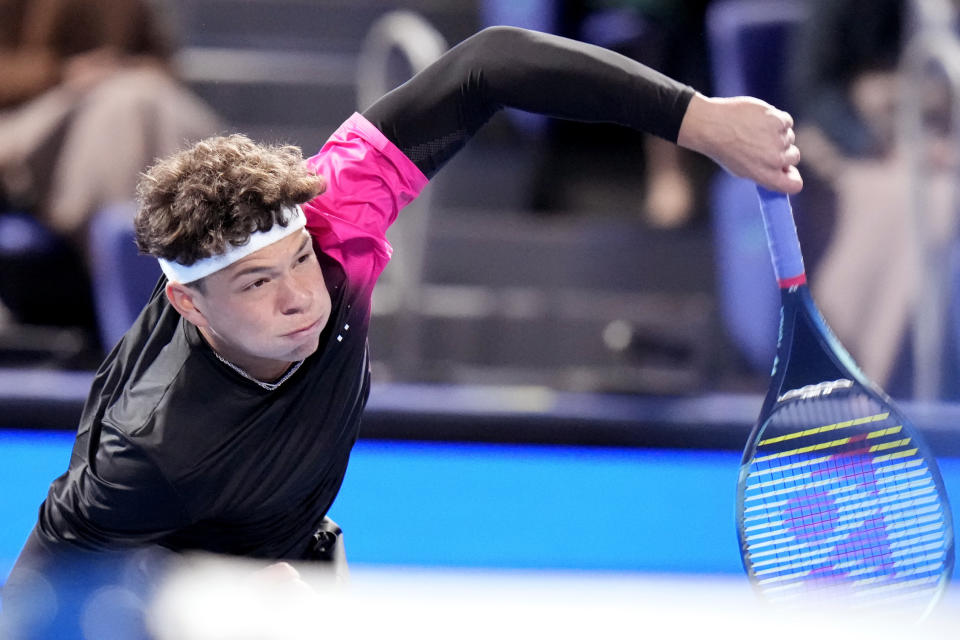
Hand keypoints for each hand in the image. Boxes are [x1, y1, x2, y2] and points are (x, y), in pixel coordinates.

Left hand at [677, 93, 801, 193]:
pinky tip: (760, 120)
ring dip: (778, 134)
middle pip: (794, 157)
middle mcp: (775, 160)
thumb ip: (765, 173)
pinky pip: (787, 122)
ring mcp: (778, 140)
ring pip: (790, 137)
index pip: (795, 185)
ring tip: (756, 131)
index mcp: (766, 176)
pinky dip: (777, 120)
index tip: (788, 170)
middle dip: (783, 151)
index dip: (792, 177)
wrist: (711, 125)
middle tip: (764, 144)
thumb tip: (784, 171)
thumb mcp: (742, 170)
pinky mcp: (779, 121)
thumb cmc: (723, 149)